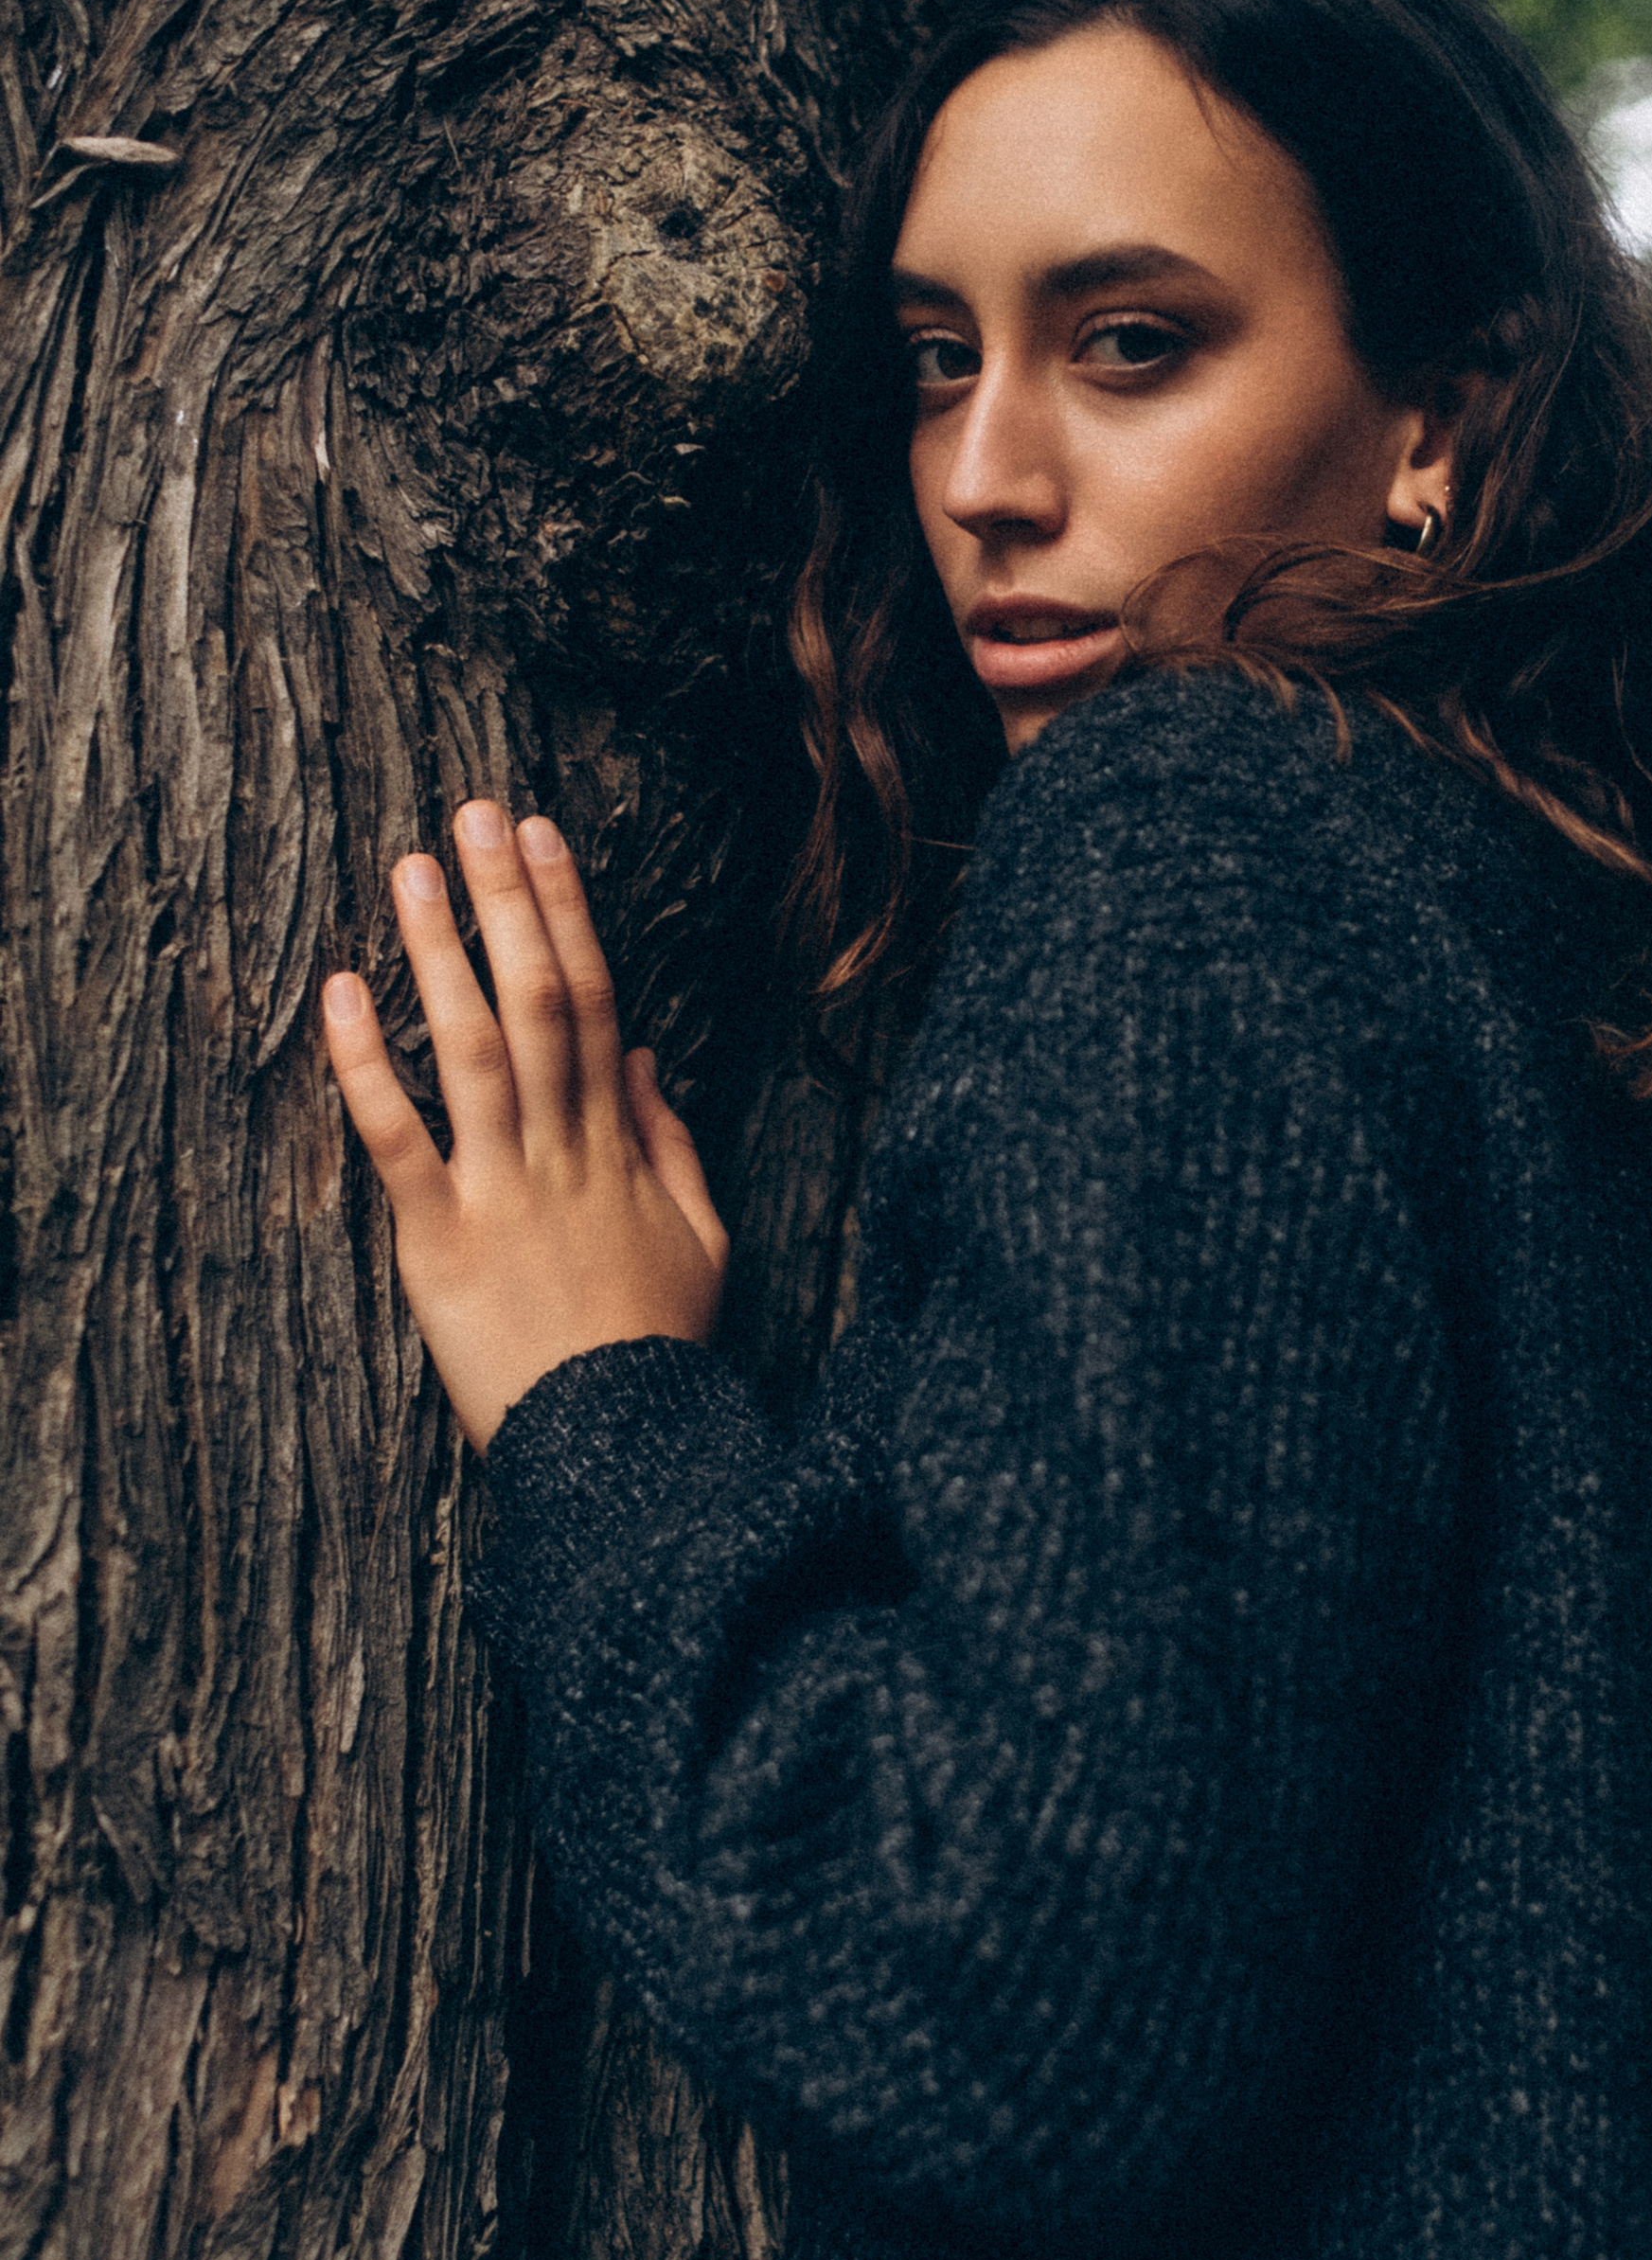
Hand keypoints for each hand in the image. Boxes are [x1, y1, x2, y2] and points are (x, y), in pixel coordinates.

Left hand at [323, 802, 728, 1451]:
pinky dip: (367, 1064)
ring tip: (412, 869)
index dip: (568, 913)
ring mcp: (504, 1191)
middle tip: (474, 813)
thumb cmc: (660, 1350)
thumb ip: (674, 1147)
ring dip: (443, 950)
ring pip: (476, 1047)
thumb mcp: (703, 1242)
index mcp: (621, 1146)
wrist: (624, 1446)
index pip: (598, 1002)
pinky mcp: (442, 1241)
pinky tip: (341, 993)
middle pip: (542, 999)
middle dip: (508, 901)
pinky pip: (400, 1138)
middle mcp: (564, 1150)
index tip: (542, 839)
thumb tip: (649, 1060)